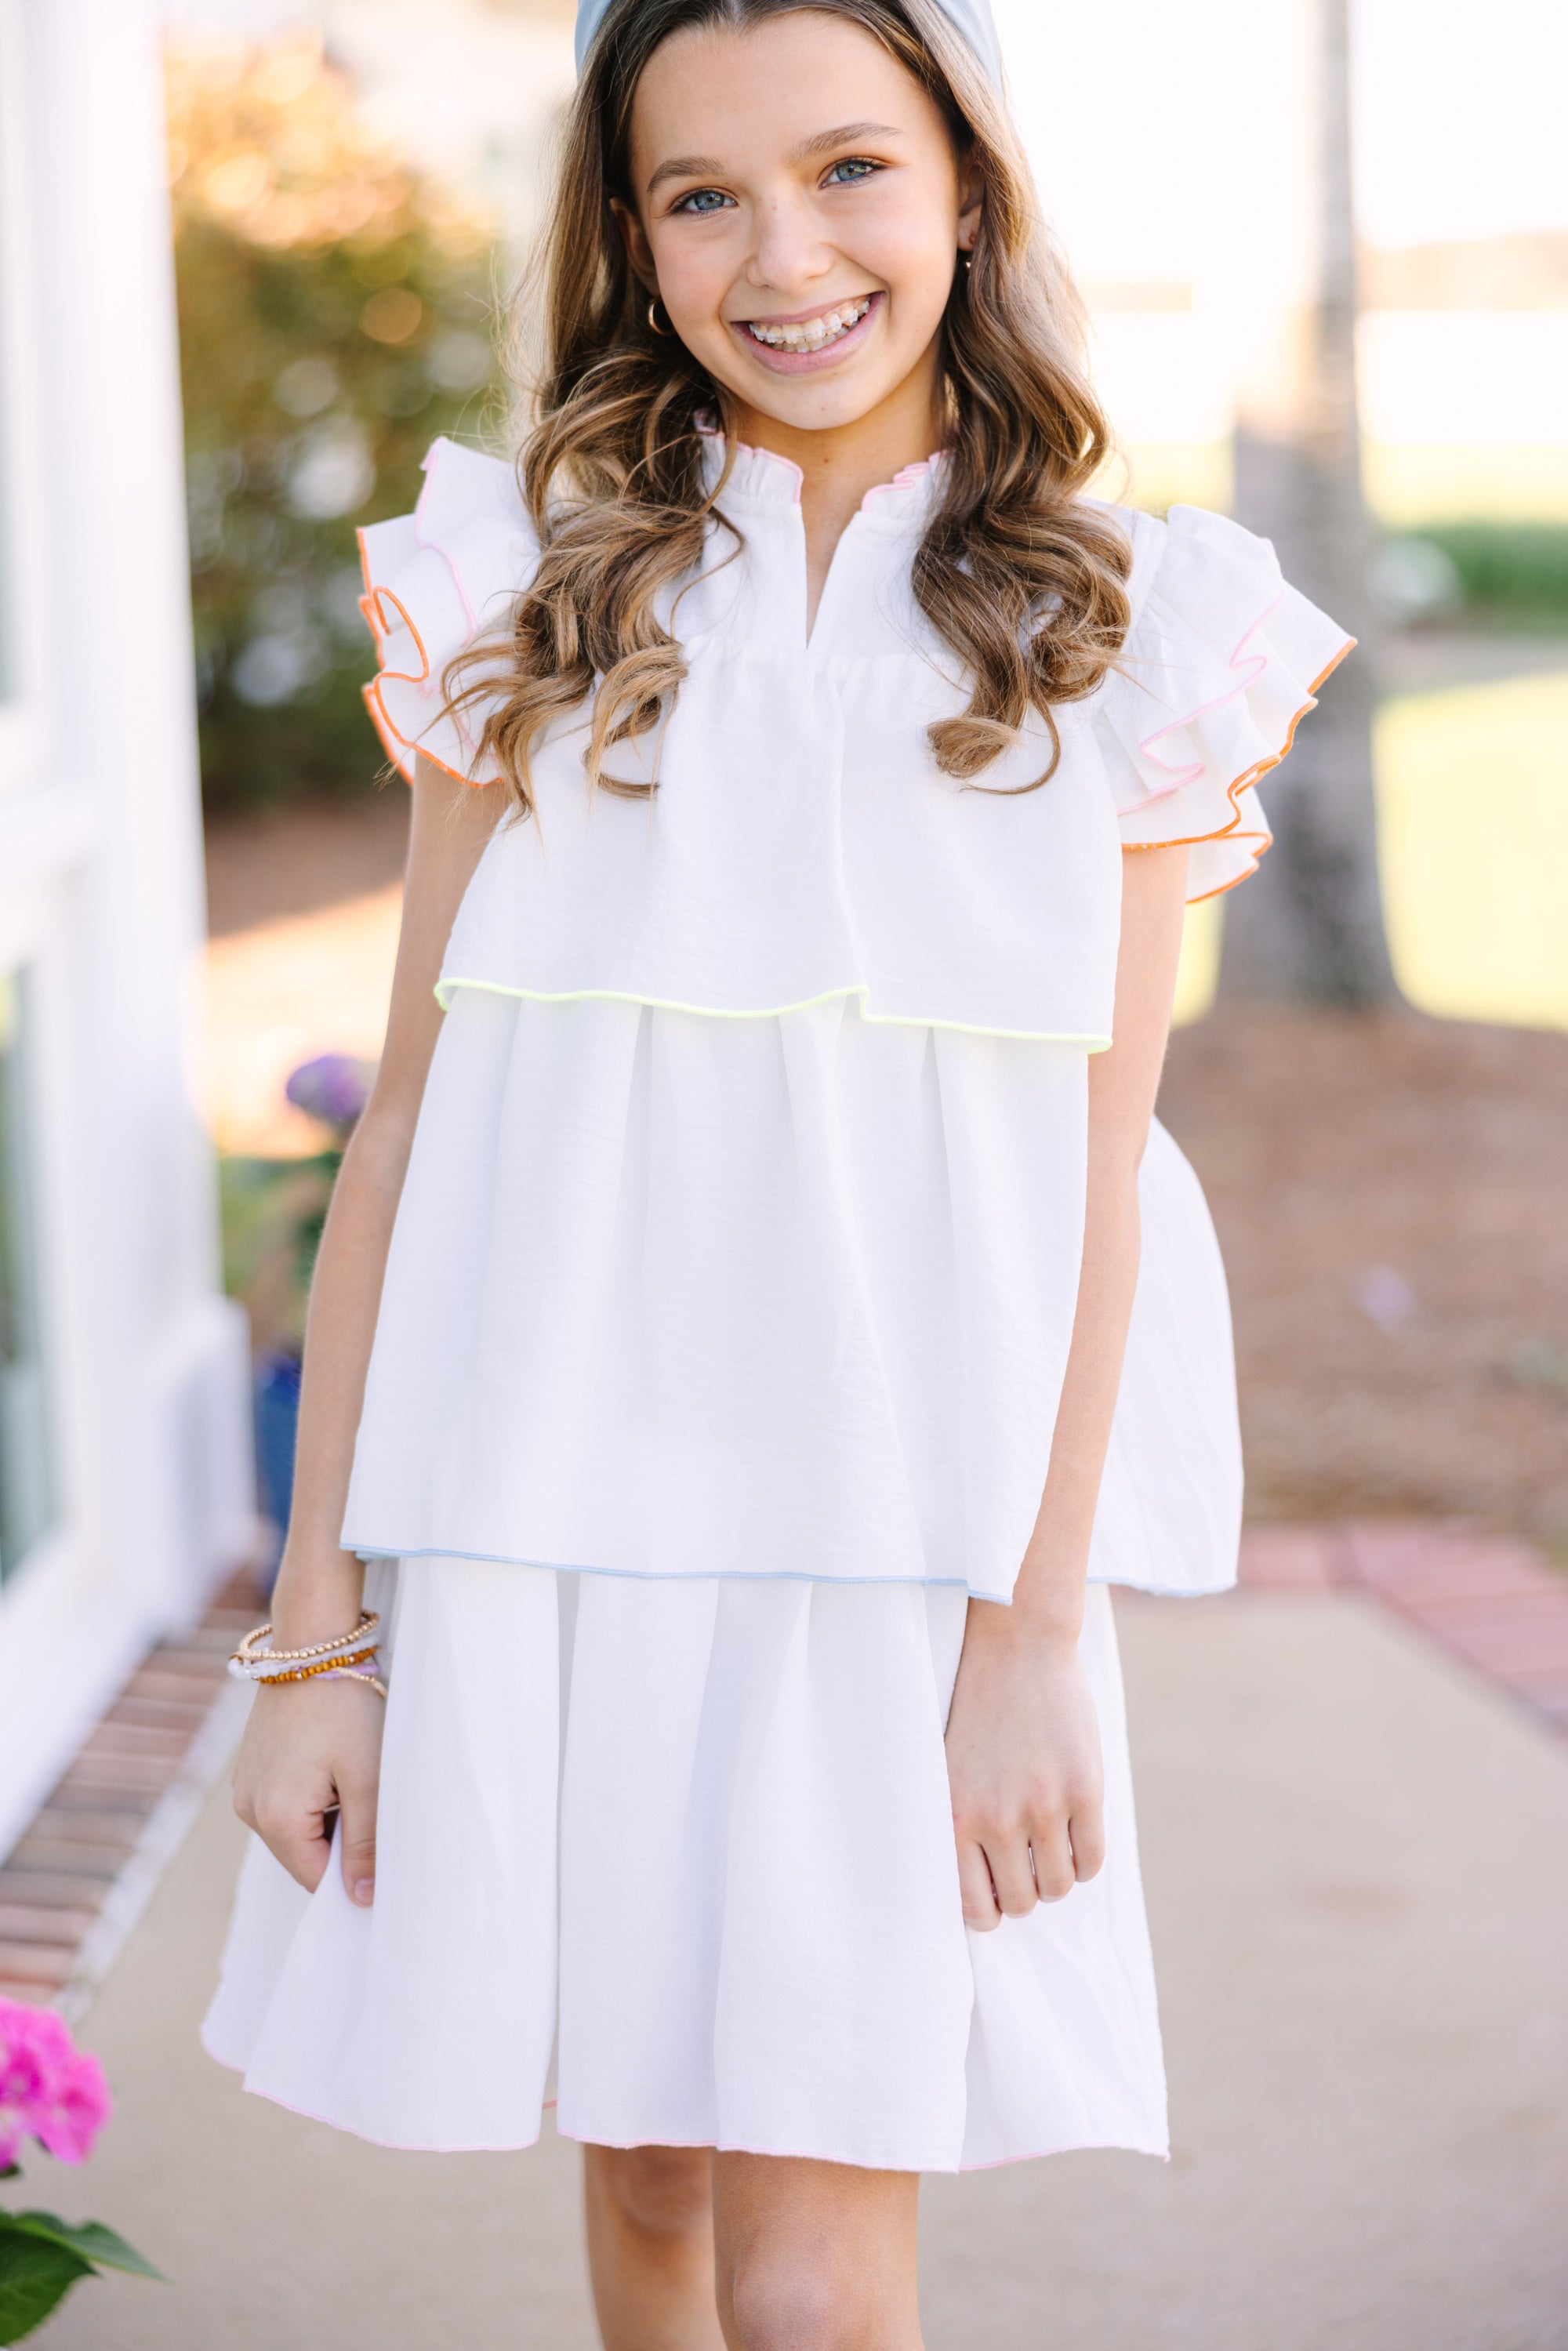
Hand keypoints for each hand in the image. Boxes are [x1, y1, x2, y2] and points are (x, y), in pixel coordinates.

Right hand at [232, 1676, 384, 1906]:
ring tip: (354, 1778)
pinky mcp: (249, 1768)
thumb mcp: (367, 1777)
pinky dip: (309, 1800)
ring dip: (326, 1820)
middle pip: (302, 1857)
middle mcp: (249, 1809)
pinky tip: (333, 1766)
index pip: (315, 1879)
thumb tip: (361, 1899)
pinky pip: (281, 1805)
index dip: (351, 1878)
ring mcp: (244, 1787)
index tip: (383, 1856)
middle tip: (375, 1807)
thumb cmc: (345, 1707)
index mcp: (276, 1818)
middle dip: (339, 1846)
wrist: (312, 1645)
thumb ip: (364, 1843)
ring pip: (292, 1831)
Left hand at [944, 1601, 1104, 1932]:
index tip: (995, 1890)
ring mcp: (1043, 1806)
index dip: (990, 1908)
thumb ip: (962, 1830)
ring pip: (1059, 1886)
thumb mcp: (950, 1772)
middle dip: (1026, 1890)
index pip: (975, 1908)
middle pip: (1023, 1902)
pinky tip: (1074, 1832)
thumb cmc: (978, 1711)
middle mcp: (997, 1819)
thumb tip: (982, 1898)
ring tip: (1049, 1844)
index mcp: (955, 1817)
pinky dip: (1085, 1859)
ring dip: (1056, 1875)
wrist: (1017, 1647)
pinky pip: (1092, 1861)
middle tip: (1025, 1862)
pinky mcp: (1084, 1790)